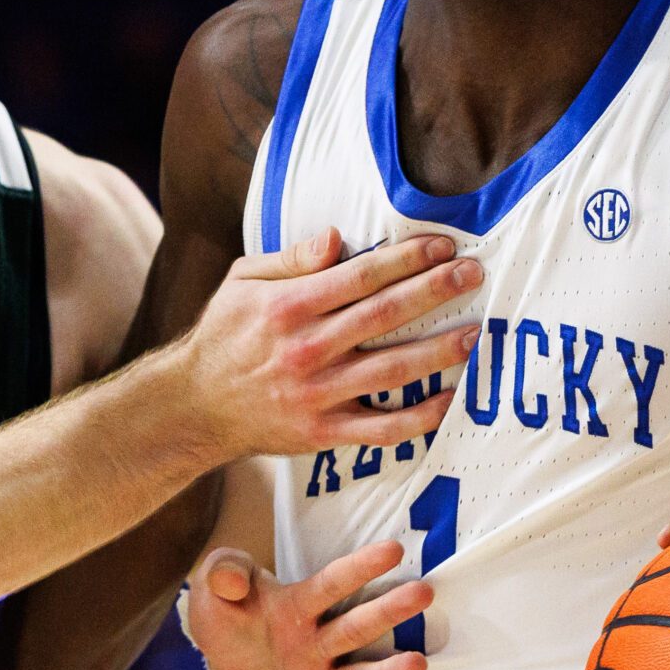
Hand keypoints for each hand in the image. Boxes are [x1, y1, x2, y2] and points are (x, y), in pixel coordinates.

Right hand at [179, 228, 479, 461]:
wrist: (195, 407)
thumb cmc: (225, 335)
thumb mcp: (243, 281)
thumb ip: (292, 258)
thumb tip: (336, 237)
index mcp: (288, 306)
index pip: (360, 276)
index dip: (407, 258)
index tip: (444, 245)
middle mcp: (306, 349)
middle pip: (384, 316)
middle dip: (435, 292)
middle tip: (474, 275)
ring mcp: (316, 394)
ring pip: (390, 370)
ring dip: (438, 351)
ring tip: (474, 333)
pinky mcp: (323, 432)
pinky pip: (381, 428)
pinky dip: (419, 418)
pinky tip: (450, 401)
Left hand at [187, 539, 431, 669]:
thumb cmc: (227, 618)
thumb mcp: (213, 586)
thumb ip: (222, 572)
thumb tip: (233, 581)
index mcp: (298, 607)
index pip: (331, 584)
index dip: (359, 567)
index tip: (393, 549)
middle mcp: (318, 645)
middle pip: (356, 627)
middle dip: (389, 611)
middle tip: (424, 593)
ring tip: (418, 665)